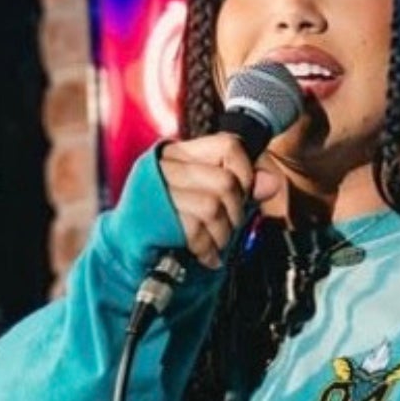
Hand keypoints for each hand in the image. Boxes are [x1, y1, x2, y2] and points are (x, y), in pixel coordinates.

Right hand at [151, 134, 286, 268]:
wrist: (127, 243)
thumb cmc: (171, 218)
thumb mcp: (207, 196)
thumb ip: (241, 187)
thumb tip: (272, 182)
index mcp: (181, 152)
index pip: (229, 145)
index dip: (246, 172)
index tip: (244, 193)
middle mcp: (166, 165)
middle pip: (225, 182)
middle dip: (236, 212)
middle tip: (229, 226)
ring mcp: (157, 190)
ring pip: (212, 207)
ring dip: (221, 234)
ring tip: (216, 243)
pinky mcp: (152, 217)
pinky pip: (194, 230)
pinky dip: (207, 249)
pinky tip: (206, 255)